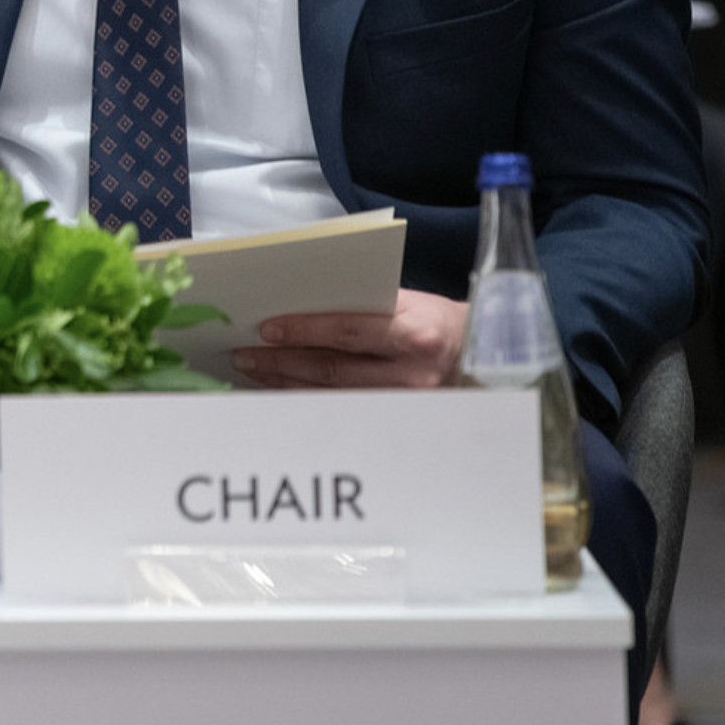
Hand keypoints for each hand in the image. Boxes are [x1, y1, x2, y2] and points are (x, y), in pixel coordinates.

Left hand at [232, 289, 466, 389]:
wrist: (480, 358)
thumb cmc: (437, 321)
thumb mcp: (408, 303)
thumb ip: (362, 307)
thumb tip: (300, 305)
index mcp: (414, 332)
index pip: (347, 331)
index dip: (303, 331)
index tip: (266, 330)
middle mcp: (411, 373)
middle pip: (332, 369)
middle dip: (281, 363)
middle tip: (244, 354)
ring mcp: (404, 403)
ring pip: (331, 395)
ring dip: (286, 383)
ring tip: (254, 370)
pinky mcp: (396, 421)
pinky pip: (341, 408)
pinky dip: (307, 398)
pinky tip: (282, 389)